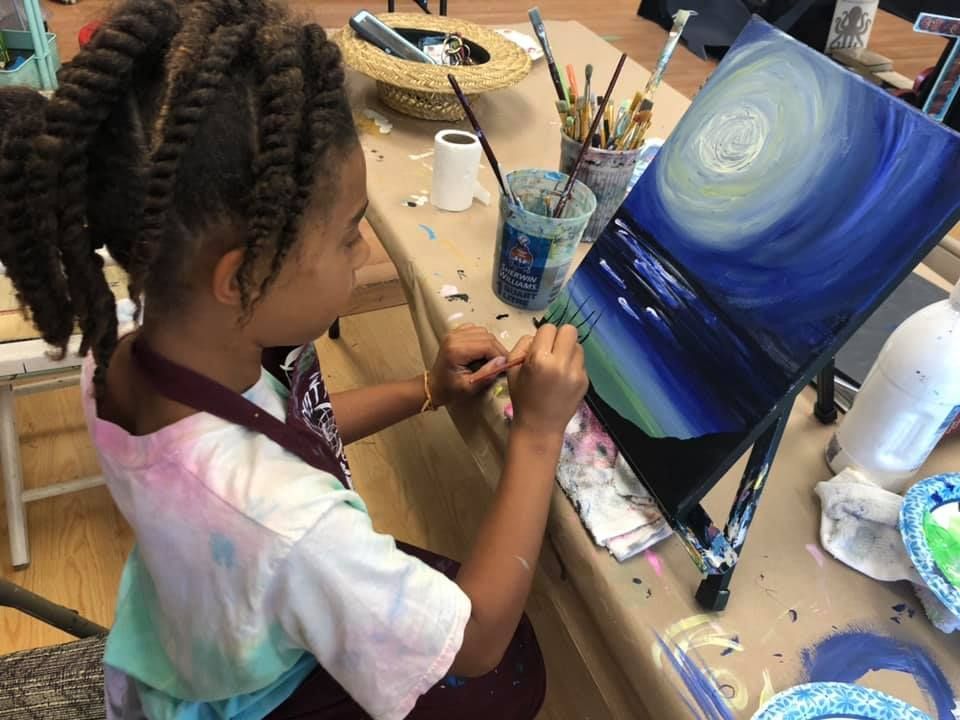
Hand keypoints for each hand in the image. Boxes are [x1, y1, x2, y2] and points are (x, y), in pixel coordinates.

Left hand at [428, 324, 508, 407]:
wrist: (434, 385)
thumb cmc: (449, 389)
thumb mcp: (469, 387)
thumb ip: (486, 374)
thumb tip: (503, 362)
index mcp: (456, 350)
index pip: (487, 346)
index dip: (500, 355)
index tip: (506, 366)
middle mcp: (454, 337)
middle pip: (487, 337)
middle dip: (498, 350)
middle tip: (502, 363)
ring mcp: (454, 333)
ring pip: (483, 332)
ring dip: (491, 344)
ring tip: (492, 358)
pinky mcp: (455, 333)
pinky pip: (476, 329)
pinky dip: (483, 338)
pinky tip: (482, 350)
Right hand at [507, 324, 587, 438]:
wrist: (540, 426)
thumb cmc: (522, 397)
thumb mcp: (512, 369)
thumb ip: (523, 346)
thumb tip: (538, 337)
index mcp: (539, 359)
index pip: (548, 328)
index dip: (543, 336)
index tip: (539, 347)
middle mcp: (561, 363)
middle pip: (569, 330)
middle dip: (560, 336)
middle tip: (553, 349)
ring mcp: (576, 372)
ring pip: (578, 345)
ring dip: (568, 350)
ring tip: (559, 365)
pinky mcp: (585, 380)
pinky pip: (581, 361)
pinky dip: (573, 364)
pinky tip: (564, 378)